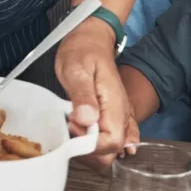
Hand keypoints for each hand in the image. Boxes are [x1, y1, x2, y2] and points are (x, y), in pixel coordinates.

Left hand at [55, 19, 138, 171]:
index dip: (88, 143)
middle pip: (111, 152)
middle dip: (87, 149)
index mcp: (115, 105)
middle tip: (69, 127)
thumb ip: (82, 95)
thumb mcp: (76, 69)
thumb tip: (86, 120)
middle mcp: (121, 115)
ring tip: (72, 126)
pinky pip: (113, 140)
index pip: (110, 142)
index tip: (71, 127)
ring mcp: (119, 117)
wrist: (91, 38)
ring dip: (88, 146)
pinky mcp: (112, 116)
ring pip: (110, 150)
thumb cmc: (82, 51)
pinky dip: (98, 144)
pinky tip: (86, 136)